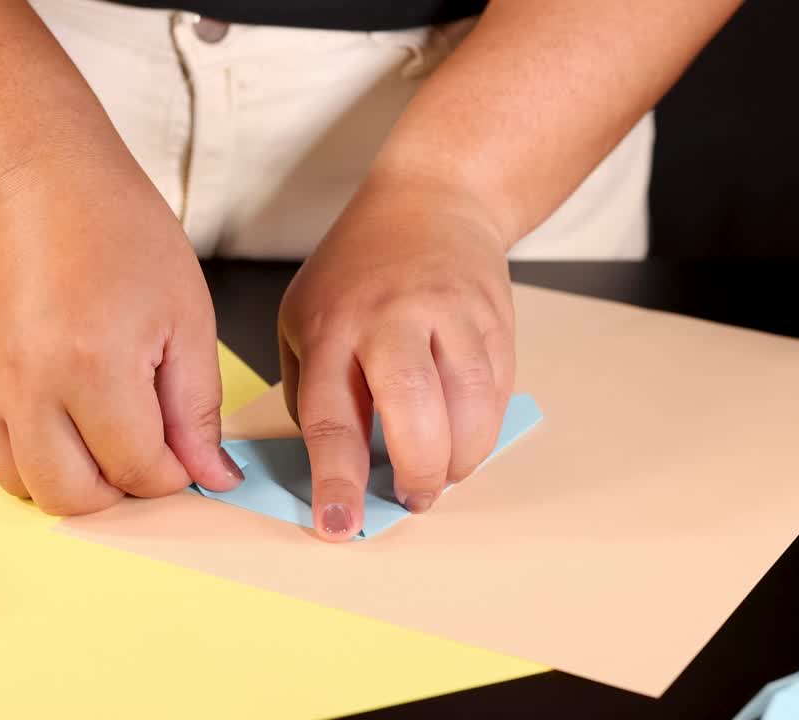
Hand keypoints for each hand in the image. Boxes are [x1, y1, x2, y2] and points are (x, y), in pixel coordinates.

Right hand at [0, 159, 242, 514]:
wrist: (45, 189)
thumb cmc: (125, 236)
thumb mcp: (188, 320)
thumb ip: (197, 409)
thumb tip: (211, 476)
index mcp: (96, 366)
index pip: (139, 470)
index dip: (176, 473)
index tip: (189, 449)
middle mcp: (35, 387)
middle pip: (78, 497)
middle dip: (125, 491)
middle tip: (152, 450)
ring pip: (34, 489)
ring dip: (81, 485)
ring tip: (112, 440)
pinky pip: (3, 462)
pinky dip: (43, 466)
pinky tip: (76, 432)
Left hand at [278, 177, 515, 540]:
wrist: (432, 201)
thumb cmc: (356, 271)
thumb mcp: (301, 317)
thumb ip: (312, 390)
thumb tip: (332, 468)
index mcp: (331, 326)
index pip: (332, 418)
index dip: (338, 482)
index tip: (340, 527)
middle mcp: (391, 318)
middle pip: (413, 410)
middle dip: (417, 473)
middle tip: (412, 499)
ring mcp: (449, 314)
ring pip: (470, 406)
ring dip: (460, 460)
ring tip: (442, 474)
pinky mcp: (494, 317)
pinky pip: (497, 390)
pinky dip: (484, 427)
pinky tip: (464, 434)